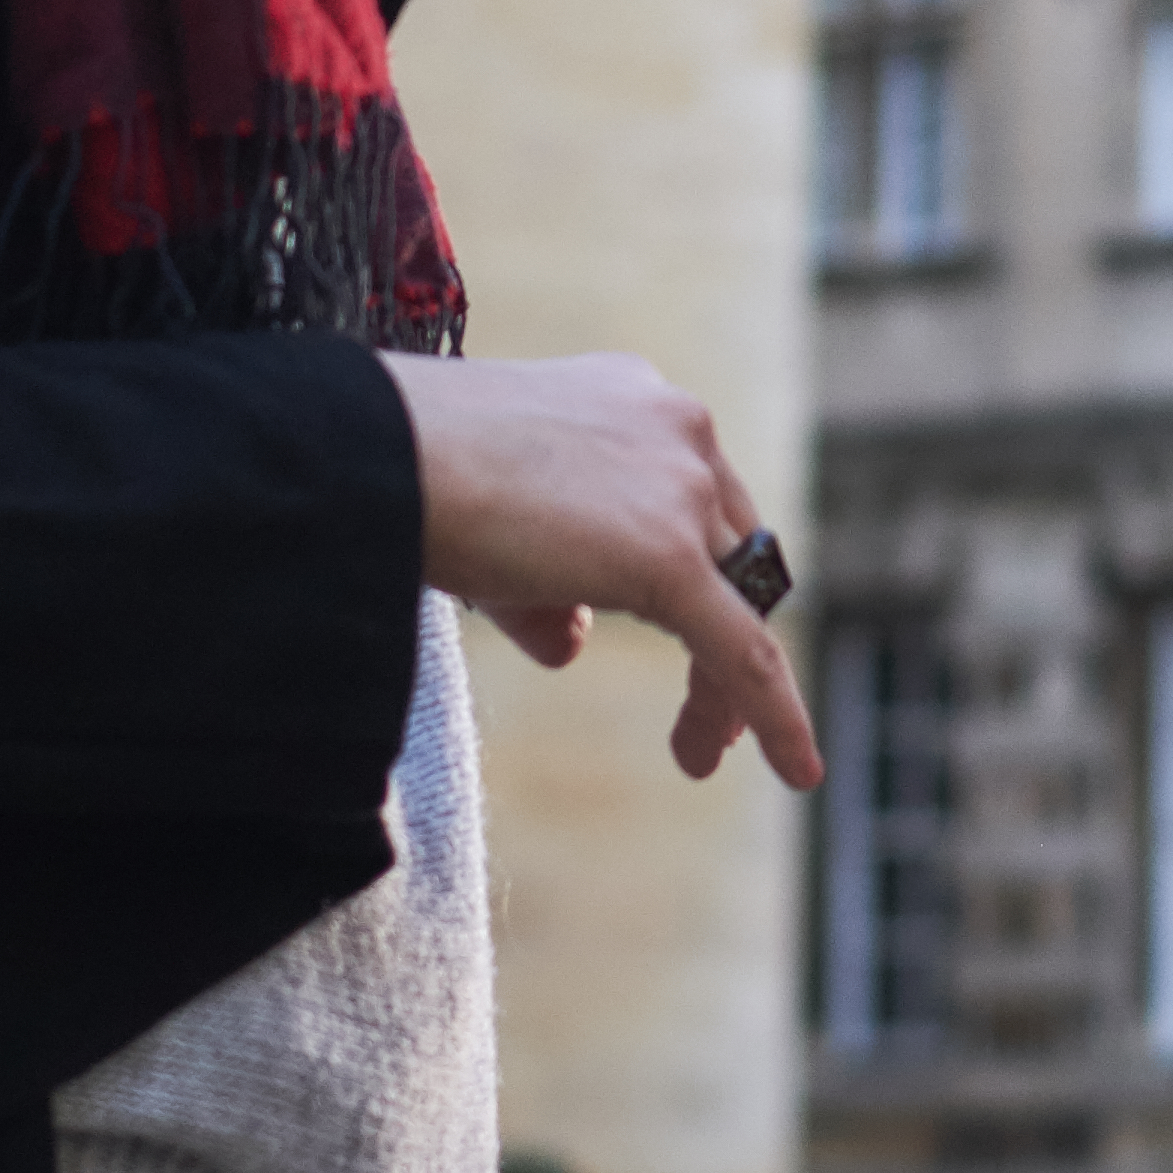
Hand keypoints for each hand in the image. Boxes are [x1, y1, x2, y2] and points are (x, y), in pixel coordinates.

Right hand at [380, 351, 825, 787]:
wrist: (377, 455)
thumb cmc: (408, 479)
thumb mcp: (495, 528)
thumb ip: (546, 581)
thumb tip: (572, 643)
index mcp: (636, 403)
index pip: (690, 500)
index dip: (702, 577)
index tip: (691, 636)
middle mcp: (677, 430)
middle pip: (729, 551)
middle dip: (725, 632)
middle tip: (713, 713)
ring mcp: (680, 488)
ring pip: (736, 605)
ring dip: (725, 687)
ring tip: (699, 753)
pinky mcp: (670, 557)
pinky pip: (743, 652)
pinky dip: (773, 716)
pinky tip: (795, 770)